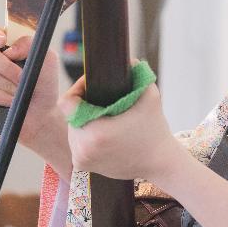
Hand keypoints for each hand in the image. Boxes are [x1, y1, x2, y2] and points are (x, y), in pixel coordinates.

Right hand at [0, 24, 64, 158]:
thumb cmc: (43, 84)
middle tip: (23, 78)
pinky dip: (2, 97)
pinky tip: (11, 101)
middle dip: (9, 68)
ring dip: (9, 86)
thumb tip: (9, 50)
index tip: (2, 42)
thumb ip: (30, 45)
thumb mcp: (47, 59)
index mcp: (7, 45)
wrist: (41, 112)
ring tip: (20, 91)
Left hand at [59, 76, 182, 183]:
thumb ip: (137, 74)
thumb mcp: (150, 97)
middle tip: (102, 99)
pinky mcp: (82, 166)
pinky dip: (86, 134)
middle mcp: (83, 149)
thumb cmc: (155, 130)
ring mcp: (81, 159)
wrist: (159, 164)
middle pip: (71, 115)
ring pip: (72, 128)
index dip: (78, 89)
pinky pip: (76, 142)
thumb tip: (128, 59)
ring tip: (103, 114)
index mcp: (95, 133)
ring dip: (84, 119)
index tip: (93, 86)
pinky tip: (101, 129)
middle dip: (84, 104)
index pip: (68, 103)